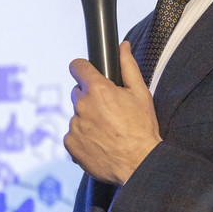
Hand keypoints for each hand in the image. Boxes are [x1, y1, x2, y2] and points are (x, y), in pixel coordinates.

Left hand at [64, 41, 160, 183]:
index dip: (83, 69)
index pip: (77, 67)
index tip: (87, 74)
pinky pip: (72, 134)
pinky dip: (82, 137)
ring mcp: (74, 125)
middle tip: (109, 112)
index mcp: (98, 89)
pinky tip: (99, 143)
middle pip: (78, 93)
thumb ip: (128, 66)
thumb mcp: (140, 94)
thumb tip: (122, 47)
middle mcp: (82, 105)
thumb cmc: (142, 129)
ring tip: (107, 131)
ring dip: (87, 119)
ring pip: (77, 115)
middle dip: (90, 98)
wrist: (139, 164)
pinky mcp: (70, 144)